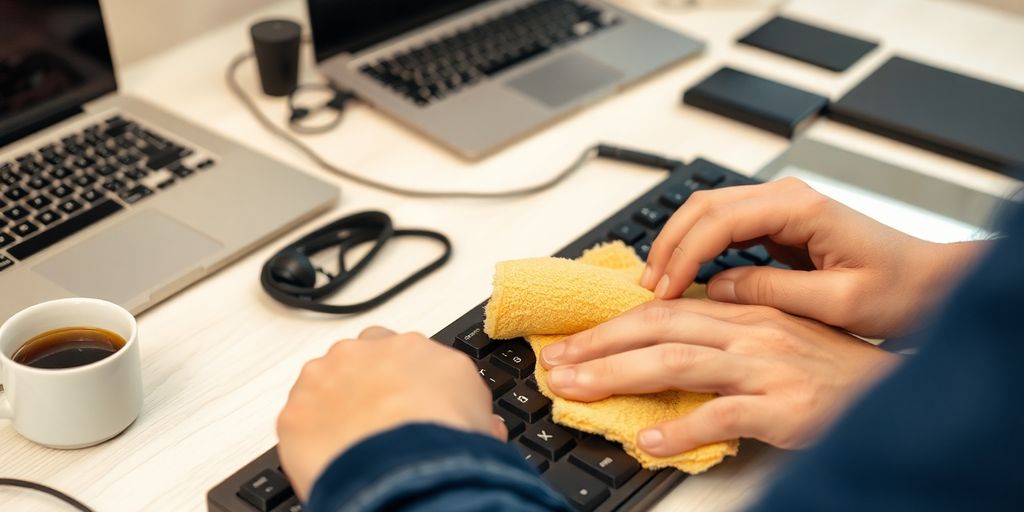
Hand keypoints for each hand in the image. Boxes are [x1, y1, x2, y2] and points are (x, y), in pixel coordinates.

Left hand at [277, 327, 504, 499]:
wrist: (407, 462)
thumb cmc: (445, 437)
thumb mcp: (482, 414)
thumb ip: (472, 406)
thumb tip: (484, 424)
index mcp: (413, 346)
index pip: (403, 350)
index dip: (403, 380)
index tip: (405, 401)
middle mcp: (366, 351)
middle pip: (358, 359)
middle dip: (364, 384)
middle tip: (377, 421)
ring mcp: (325, 377)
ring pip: (322, 384)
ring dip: (333, 406)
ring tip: (351, 442)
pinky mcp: (295, 411)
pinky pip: (298, 420)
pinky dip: (309, 437)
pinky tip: (329, 456)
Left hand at [540, 300, 898, 455]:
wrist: (893, 394)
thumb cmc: (831, 369)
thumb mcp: (773, 338)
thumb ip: (723, 335)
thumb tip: (665, 341)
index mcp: (743, 313)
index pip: (663, 312)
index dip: (611, 326)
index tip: (575, 342)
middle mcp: (749, 333)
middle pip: (658, 330)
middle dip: (600, 346)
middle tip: (558, 364)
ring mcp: (764, 368)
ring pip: (677, 363)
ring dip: (619, 376)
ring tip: (578, 390)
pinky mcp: (782, 407)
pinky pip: (722, 415)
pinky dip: (682, 429)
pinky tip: (650, 443)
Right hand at [641, 178, 983, 337]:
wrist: (932, 284)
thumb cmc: (901, 289)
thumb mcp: (839, 301)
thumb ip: (773, 291)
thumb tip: (715, 287)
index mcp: (801, 208)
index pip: (719, 220)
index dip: (684, 255)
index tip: (664, 291)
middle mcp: (786, 198)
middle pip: (703, 206)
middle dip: (668, 245)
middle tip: (648, 288)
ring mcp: (780, 208)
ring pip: (707, 213)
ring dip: (677, 245)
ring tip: (657, 284)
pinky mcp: (779, 225)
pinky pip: (723, 229)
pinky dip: (696, 250)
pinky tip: (685, 277)